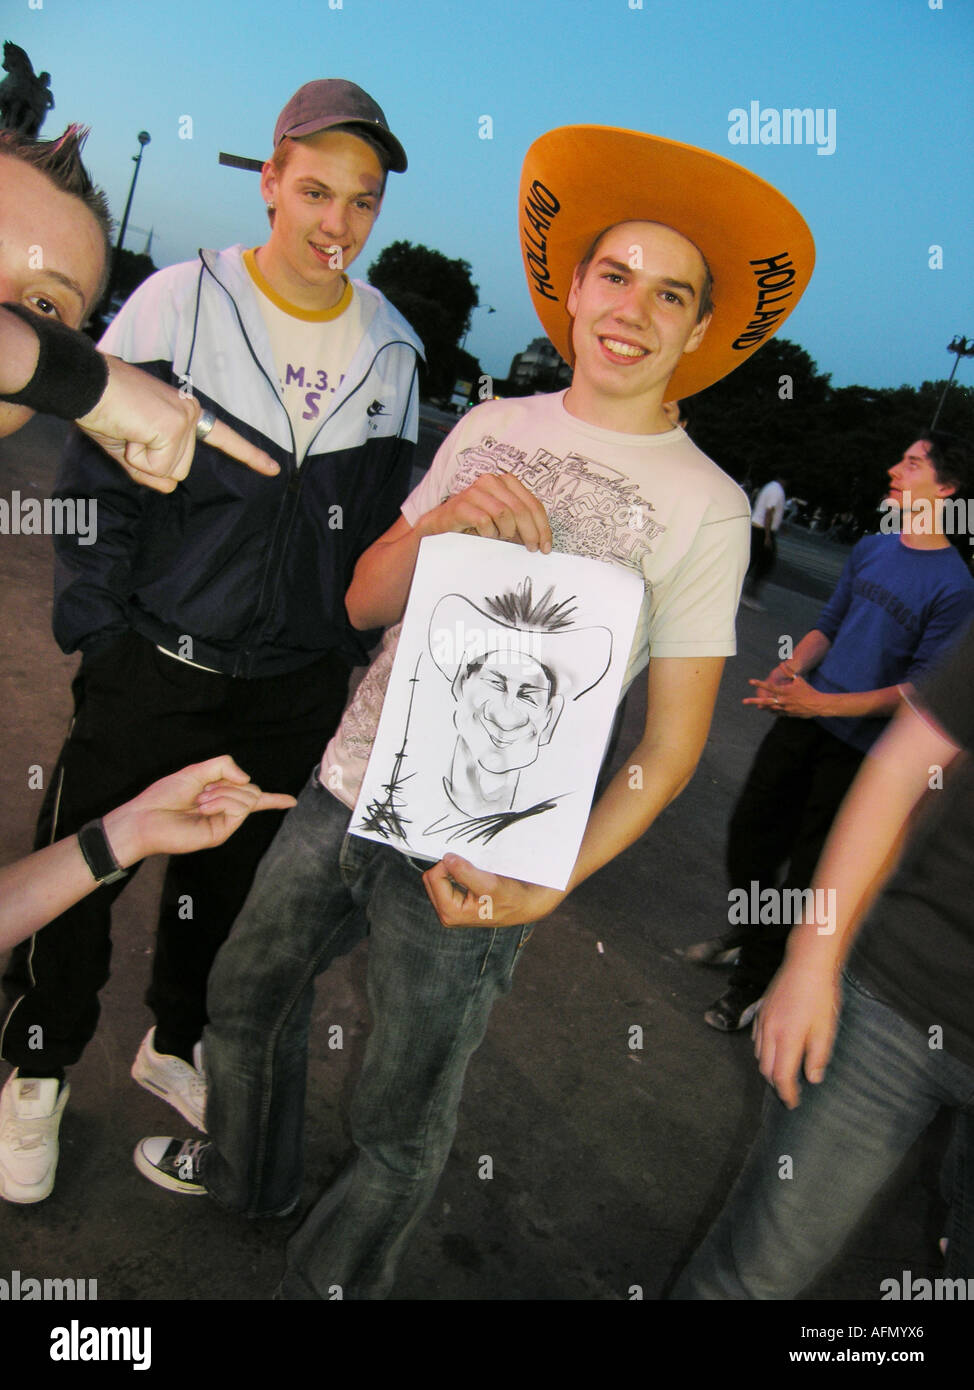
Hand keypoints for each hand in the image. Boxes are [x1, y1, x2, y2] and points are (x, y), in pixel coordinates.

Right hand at [76, 357, 278, 492]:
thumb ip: (152, 468)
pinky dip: (137, 459)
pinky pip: (158, 468)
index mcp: (184, 414)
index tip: (274, 469)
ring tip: (128, 429)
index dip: (248, 455)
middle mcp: (190, 413)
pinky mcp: (174, 427)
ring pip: (169, 473)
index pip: (222, 438)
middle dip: (148, 464)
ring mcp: (185, 420)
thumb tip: (169, 486)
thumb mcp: (131, 447)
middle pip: (179, 471)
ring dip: (141, 461)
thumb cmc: (104, 410)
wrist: (84, 384)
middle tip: (129, 433)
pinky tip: (129, 431)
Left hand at [102, 756, 295, 863]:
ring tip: (200, 801)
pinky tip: (204, 806)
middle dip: (232, 784)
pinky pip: (239, 809)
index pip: (252, 797)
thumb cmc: (165, 795)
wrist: (146, 817)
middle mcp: (224, 811)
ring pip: (248, 798)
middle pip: (252, 791)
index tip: (292, 801)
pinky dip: (223, 801)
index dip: (273, 799)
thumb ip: (224, 766)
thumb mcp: (197, 771)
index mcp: (219, 796)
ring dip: (224, 793)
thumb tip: (248, 779)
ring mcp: (224, 823)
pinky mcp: (222, 832)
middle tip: (204, 791)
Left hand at [422, 853, 562, 926]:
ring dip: (452, 870)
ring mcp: (450, 908)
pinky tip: (472, 877)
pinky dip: (456, 873)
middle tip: (471, 868)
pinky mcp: (455, 902)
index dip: (449, 864)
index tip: (468, 862)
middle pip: (431, 878)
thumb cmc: (512, 898)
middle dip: (448, 868)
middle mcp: (447, 913)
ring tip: (474, 874)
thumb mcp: (490, 884)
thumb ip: (465, 872)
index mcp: (450, 912)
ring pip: (437, 878)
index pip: (434, 877)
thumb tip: (447, 859)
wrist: (526, 904)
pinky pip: (445, 881)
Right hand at [428, 472, 551, 552]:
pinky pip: (484, 521)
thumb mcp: (503, 520)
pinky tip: (484, 536)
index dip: (543, 527)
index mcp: (505, 482)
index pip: (533, 504)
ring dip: (507, 532)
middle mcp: (491, 482)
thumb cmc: (474, 524)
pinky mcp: (461, 505)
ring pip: (505, 513)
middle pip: (521, 509)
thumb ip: (520, 522)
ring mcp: (475, 492)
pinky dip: (488, 533)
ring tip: (501, 538)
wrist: (441, 526)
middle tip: (532, 549)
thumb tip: (541, 540)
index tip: (545, 546)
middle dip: (531, 532)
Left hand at [744, 671, 822, 717]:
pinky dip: (772, 711)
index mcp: (784, 691)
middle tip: (744, 701)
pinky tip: (768, 710)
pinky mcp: (788, 714)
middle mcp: (782, 700)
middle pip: (765, 701)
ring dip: (762, 706)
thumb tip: (781, 663)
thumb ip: (788, 672)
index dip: (759, 683)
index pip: (769, 686)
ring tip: (756, 705)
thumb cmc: (808, 690)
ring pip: (770, 708)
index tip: (750, 681)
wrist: (817, 704)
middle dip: (754, 700)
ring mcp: (785, 708)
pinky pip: (777, 713)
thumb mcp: (798, 680)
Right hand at [752, 957, 839, 1108]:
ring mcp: (763, 1020)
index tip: (793, 1103)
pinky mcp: (762, 1010)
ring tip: (784, 1073)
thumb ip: (818, 1057)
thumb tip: (812, 1078)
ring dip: (769, 1068)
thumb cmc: (820, 995)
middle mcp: (769, 1032)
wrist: (806, 963)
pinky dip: (763, 1052)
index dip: (787, 1093)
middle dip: (776, 1084)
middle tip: (790, 1092)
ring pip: (759, 1055)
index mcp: (786, 1039)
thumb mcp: (826, 1028)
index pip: (781, 1077)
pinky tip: (775, 1050)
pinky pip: (757, 1039)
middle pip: (766, 1069)